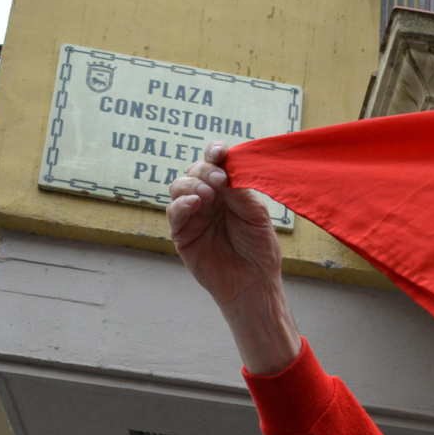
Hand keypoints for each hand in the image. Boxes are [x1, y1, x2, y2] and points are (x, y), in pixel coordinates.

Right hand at [169, 143, 300, 374]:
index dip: (214, 152)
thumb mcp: (256, 214)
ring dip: (191, 184)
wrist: (254, 282)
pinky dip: (182, 204)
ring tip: (207, 193)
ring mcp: (193, 215)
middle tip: (219, 178)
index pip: (216, 163)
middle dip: (204, 170)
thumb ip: (240, 191)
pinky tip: (196, 203)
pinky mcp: (182, 233)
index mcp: (228, 190)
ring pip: (179, 187)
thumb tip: (224, 170)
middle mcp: (208, 199)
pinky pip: (174, 212)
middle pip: (194, 171)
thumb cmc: (259, 249)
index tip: (219, 152)